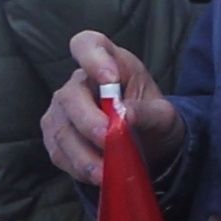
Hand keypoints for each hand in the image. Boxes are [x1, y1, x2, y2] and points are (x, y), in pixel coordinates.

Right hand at [34, 30, 181, 184]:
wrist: (148, 146)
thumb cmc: (152, 118)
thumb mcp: (163, 115)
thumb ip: (148, 111)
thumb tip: (126, 115)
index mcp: (108, 63)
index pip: (87, 44)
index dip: (93, 58)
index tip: (109, 78)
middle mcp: (78, 84)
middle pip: (70, 96)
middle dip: (89, 121)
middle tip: (109, 139)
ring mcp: (61, 111)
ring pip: (61, 129)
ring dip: (83, 152)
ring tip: (106, 171)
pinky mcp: (56, 138)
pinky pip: (59, 152)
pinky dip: (78, 166)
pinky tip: (98, 176)